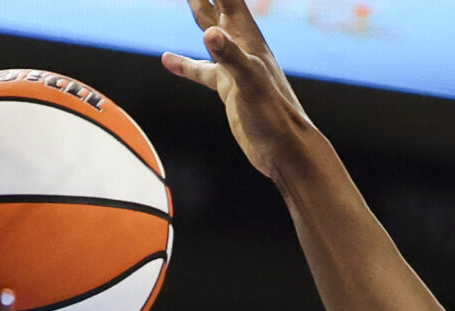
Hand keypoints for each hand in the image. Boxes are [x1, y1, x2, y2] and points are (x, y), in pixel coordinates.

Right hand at [161, 0, 320, 182]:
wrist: (286, 151)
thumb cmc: (275, 117)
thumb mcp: (250, 83)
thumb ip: (231, 57)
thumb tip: (209, 34)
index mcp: (249, 40)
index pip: (227, 0)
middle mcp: (243, 48)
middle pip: (219, 7)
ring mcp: (236, 68)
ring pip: (211, 34)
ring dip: (200, 16)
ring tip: (189, 0)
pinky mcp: (230, 89)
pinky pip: (202, 71)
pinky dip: (185, 65)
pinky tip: (168, 60)